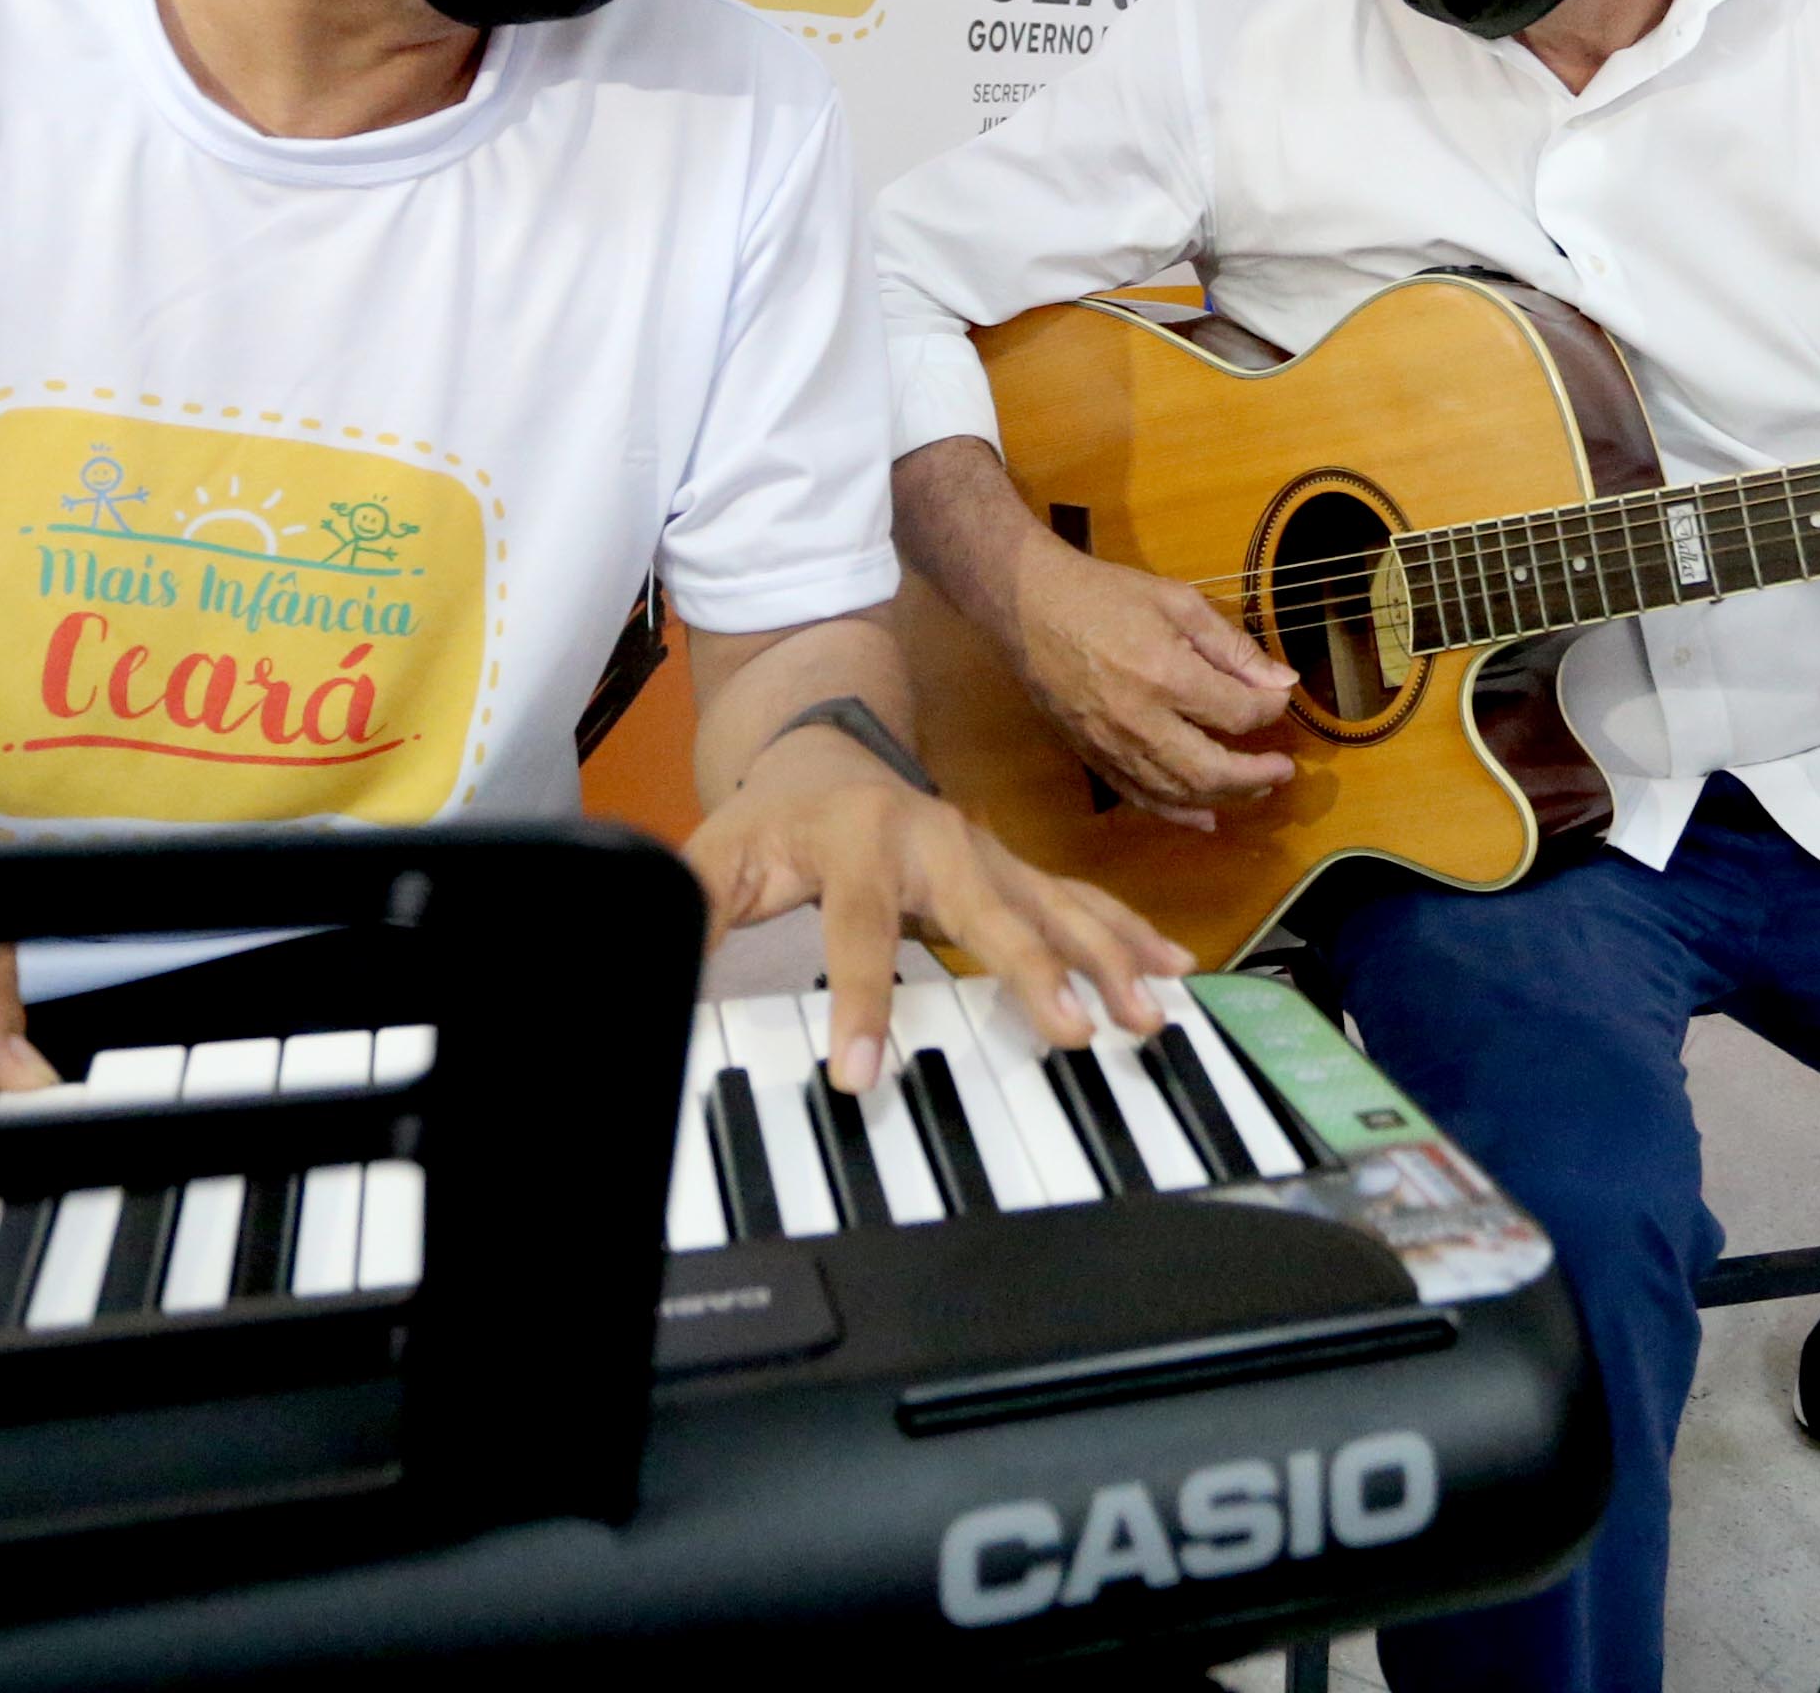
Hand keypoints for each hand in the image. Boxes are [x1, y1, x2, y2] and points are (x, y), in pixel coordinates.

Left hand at [684, 724, 1191, 1098]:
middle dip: (1033, 972)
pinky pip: (1078, 902)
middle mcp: (934, 838)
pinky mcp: (1011, 867)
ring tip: (1146, 1014)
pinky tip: (1173, 970)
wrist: (818, 746)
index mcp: (855, 839)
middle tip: (1072, 1033)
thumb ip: (690, 922)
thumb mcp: (712, 862)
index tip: (858, 1073)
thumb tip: (645, 983)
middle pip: (992, 909)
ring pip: (1054, 904)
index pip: (857, 929)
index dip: (858, 1001)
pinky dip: (1128, 936)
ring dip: (1104, 959)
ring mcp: (984, 851)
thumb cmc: (765, 819)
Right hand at [1006, 537, 1300, 828]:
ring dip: (1223, 798)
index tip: (1280, 698)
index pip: (1237, 713)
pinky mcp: (1092, 756)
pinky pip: (1139, 797)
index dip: (1270, 709)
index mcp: (1166, 676)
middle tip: (1284, 769)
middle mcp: (1140, 721)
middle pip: (1211, 770)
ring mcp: (1112, 745)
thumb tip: (1279, 680)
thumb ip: (1232, 645)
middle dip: (1256, 775)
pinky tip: (1204, 817)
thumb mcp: (1177, 602)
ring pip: (1177, 793)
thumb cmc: (1104, 595)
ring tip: (1257, 788)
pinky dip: (1176, 813)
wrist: (1028, 606)